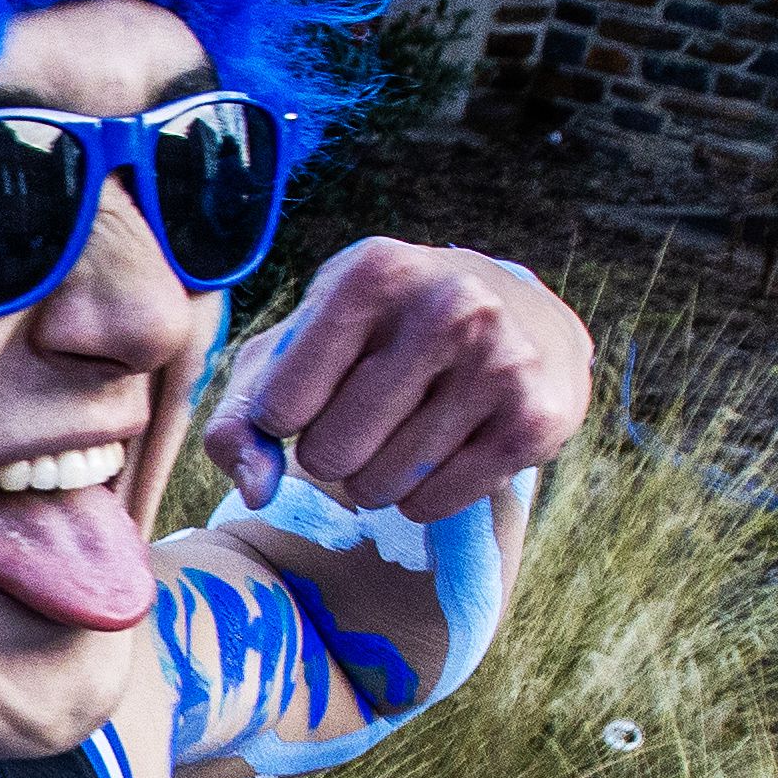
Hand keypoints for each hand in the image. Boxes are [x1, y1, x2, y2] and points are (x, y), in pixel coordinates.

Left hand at [203, 239, 590, 523]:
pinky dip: (421, 497)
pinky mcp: (535, 420)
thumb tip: (256, 489)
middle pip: (329, 454)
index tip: (319, 389)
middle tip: (368, 414)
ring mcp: (500, 362)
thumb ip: (242, 413)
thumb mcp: (302, 343)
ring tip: (406, 428)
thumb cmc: (382, 332)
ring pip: (380, 486)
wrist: (523, 314)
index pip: (280, 406)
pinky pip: (433, 504)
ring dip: (376, 478)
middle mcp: (447, 307)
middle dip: (333, 451)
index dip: (287, 417)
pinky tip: (443, 449)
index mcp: (373, 273)